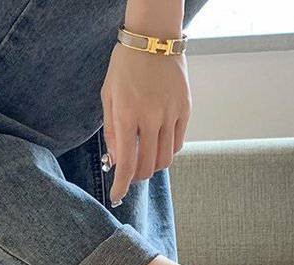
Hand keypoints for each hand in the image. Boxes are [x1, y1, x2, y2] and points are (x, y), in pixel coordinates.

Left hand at [100, 42, 190, 205]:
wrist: (153, 39)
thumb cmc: (125, 67)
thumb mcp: (108, 97)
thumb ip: (112, 132)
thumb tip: (116, 162)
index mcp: (127, 115)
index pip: (126, 163)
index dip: (121, 185)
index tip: (117, 196)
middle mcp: (151, 118)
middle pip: (147, 166)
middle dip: (136, 177)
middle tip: (130, 174)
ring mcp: (171, 114)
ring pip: (165, 159)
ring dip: (152, 167)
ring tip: (144, 160)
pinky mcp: (185, 110)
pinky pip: (178, 144)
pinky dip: (167, 152)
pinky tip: (158, 145)